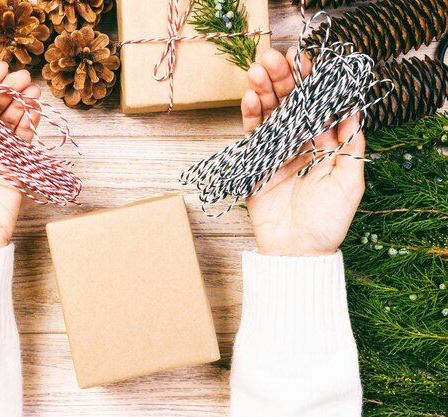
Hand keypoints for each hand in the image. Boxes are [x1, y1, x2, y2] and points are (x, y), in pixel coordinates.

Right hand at [241, 48, 364, 256]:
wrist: (296, 251)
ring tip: (257, 71)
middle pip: (292, 104)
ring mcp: (277, 151)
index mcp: (327, 145)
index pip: (319, 106)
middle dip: (283, 80)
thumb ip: (351, 146)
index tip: (305, 62)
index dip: (312, 83)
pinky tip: (250, 98)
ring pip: (270, 114)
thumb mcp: (350, 183)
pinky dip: (250, 116)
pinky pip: (252, 135)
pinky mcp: (256, 162)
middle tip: (273, 59)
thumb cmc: (328, 222)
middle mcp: (302, 143)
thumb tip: (356, 109)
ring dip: (264, 91)